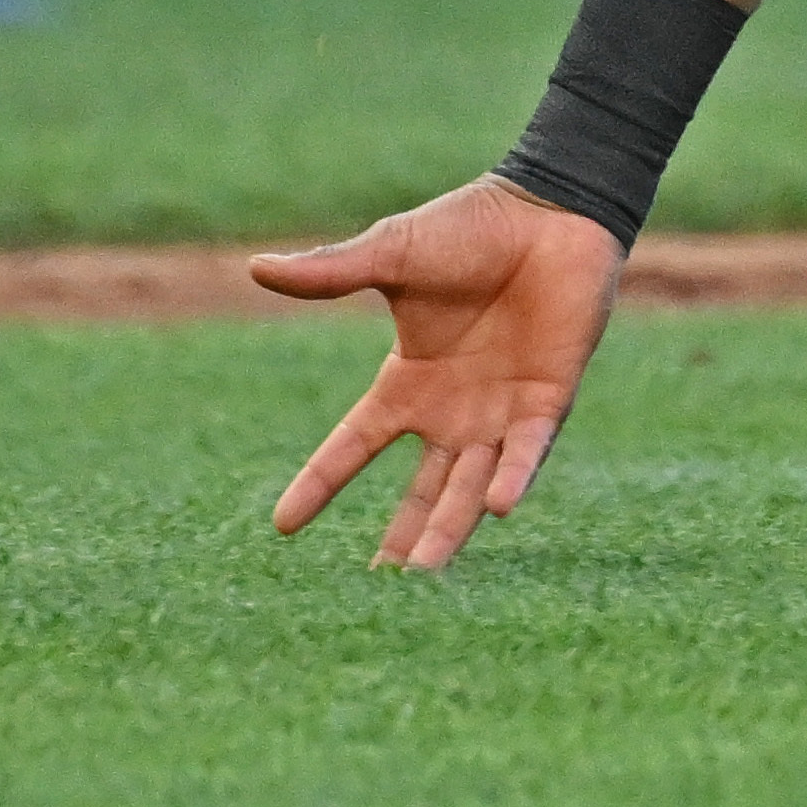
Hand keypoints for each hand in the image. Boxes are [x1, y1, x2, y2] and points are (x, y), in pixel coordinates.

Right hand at [248, 177, 622, 568]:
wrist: (550, 210)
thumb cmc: (472, 227)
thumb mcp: (392, 254)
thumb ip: (331, 271)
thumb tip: (256, 267)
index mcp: (410, 380)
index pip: (355, 444)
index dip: (320, 482)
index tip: (281, 527)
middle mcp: (453, 409)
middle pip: (421, 490)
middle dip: (402, 539)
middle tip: (376, 596)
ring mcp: (500, 411)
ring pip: (469, 488)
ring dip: (448, 531)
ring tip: (422, 578)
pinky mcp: (546, 401)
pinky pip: (526, 451)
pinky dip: (513, 478)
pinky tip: (497, 508)